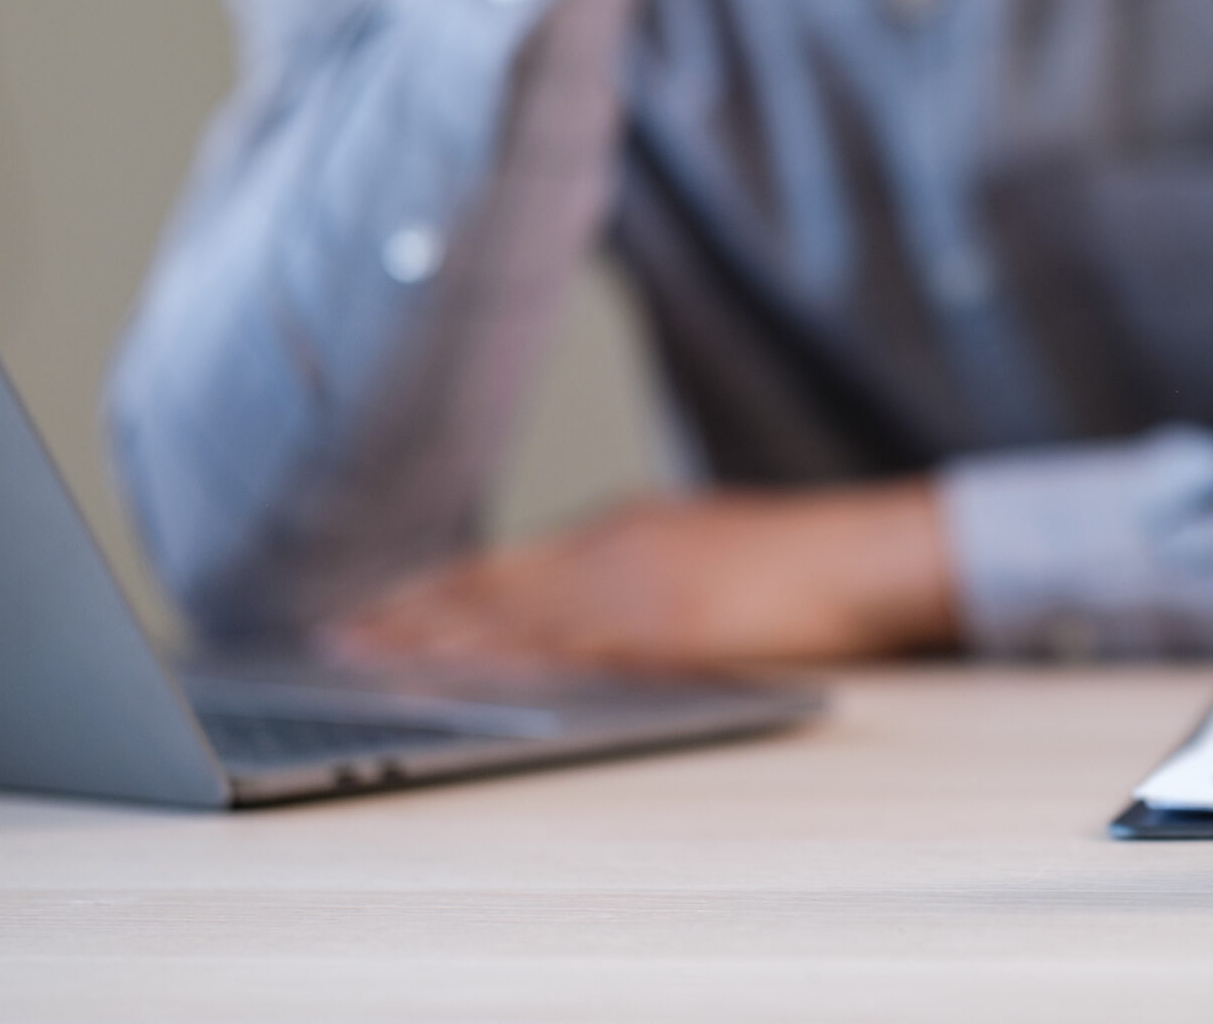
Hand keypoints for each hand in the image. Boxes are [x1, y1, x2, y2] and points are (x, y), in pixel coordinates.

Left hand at [326, 481, 958, 673]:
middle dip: (411, 613)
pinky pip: (567, 654)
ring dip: (435, 640)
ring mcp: (637, 588)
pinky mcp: (664, 629)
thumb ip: (649, 573)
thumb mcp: (713, 551)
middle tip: (335, 636)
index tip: (378, 607)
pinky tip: (464, 682)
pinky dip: (506, 666)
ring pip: (512, 618)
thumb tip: (601, 608)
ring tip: (367, 660)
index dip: (439, 589)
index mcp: (628, 531)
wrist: (876, 553)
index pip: (509, 565)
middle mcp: (617, 549)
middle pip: (492, 586)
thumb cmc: (812, 563)